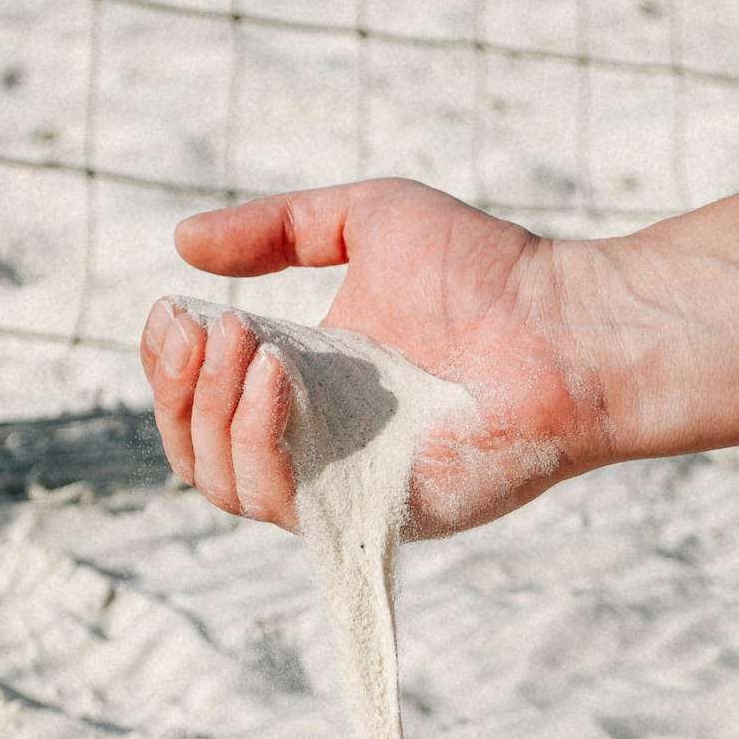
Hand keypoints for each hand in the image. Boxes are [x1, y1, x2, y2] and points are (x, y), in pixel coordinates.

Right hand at [142, 178, 627, 539]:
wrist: (568, 326)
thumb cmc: (488, 271)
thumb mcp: (366, 221)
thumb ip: (277, 229)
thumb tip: (181, 243)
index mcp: (306, 384)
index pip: (200, 402)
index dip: (170, 365)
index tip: (174, 311)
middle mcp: (315, 443)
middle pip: (196, 453)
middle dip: (177, 388)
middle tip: (204, 327)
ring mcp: (340, 486)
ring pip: (224, 485)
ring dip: (210, 410)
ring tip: (242, 341)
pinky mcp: (371, 518)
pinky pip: (280, 506)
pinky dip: (257, 441)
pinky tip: (274, 374)